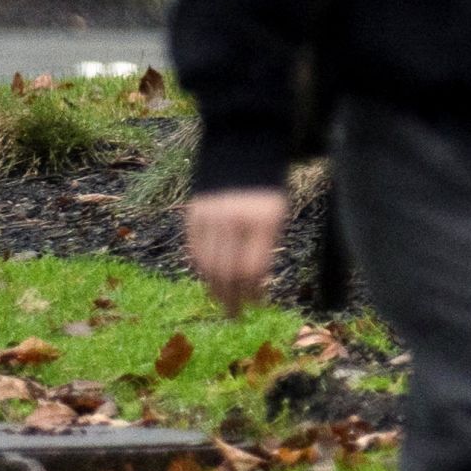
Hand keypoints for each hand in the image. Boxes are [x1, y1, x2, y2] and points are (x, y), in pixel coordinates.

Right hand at [185, 187, 287, 315]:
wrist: (240, 155)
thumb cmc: (265, 195)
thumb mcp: (277, 217)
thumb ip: (265, 248)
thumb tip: (254, 286)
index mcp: (262, 222)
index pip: (254, 268)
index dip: (254, 291)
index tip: (258, 305)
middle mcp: (233, 220)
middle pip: (228, 271)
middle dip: (233, 297)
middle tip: (237, 315)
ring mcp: (210, 217)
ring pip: (208, 265)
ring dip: (216, 289)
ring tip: (224, 304)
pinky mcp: (193, 215)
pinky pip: (195, 251)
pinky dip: (203, 270)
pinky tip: (211, 282)